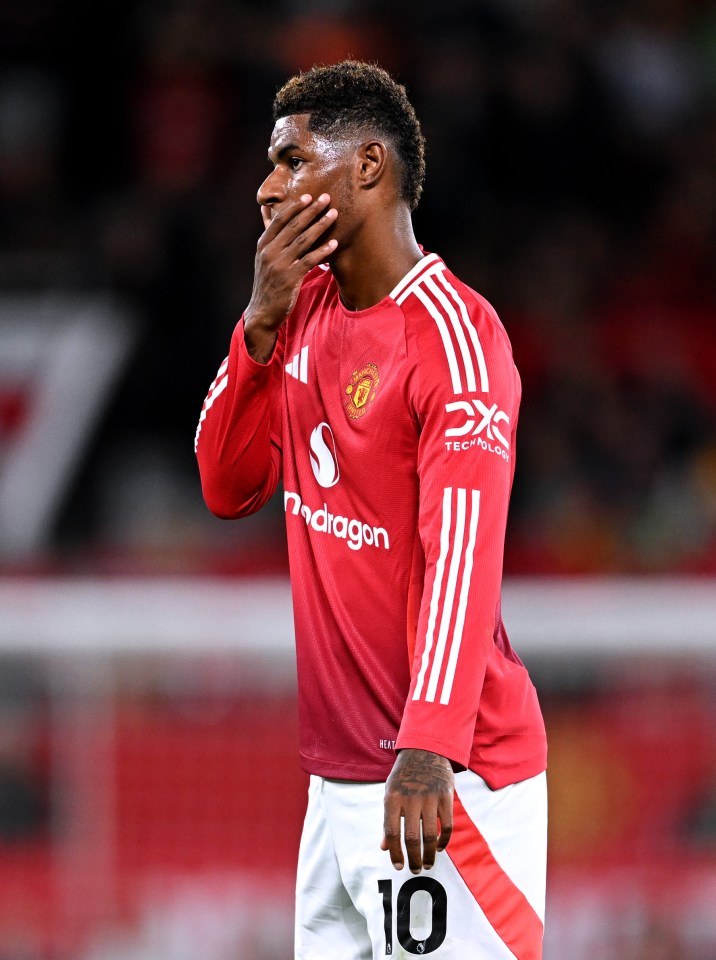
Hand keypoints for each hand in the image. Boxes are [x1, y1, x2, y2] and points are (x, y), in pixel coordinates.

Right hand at [244, 193, 337, 361]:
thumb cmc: (268, 282)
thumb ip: (269, 234)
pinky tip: (335, 243)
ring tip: (334, 215)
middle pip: (294, 226)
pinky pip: (309, 260)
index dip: (295, 207)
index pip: (280, 220)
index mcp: (263, 244)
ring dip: (320, 226)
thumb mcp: (263, 257)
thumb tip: (265, 209)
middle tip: (326, 198)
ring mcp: (279, 265)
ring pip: (303, 240)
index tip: (309, 196)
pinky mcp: (289, 279)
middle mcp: (269, 252)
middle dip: (311, 210)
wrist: (262, 312)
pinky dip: (322, 251)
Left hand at [381, 748, 453, 873]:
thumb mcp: (391, 793)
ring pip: (430, 835)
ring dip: (429, 855)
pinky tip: (440, 847)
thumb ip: (388, 820)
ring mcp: (429, 797)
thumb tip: (384, 848)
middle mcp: (410, 798)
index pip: (391, 831)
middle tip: (416, 870)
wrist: (425, 750)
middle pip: (411, 838)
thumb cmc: (404, 777)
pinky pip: (447, 826)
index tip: (398, 866)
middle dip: (413, 859)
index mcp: (392, 798)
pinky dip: (444, 841)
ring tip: (428, 864)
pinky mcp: (446, 797)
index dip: (394, 852)